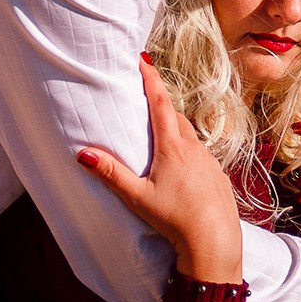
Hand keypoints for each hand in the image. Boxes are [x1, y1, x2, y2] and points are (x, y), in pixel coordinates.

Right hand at [77, 56, 241, 282]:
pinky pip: (202, 155)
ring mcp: (209, 162)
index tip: (142, 60)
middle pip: (175, 117)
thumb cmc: (175, 219)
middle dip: (160, 104)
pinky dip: (189, 151)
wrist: (214, 241)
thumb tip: (83, 154)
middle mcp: (194, 149)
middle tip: (145, 96)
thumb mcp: (137, 197)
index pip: (160, 103)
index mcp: (173, 148)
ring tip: (160, 131)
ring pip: (190, 136)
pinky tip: (182, 165)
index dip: (151, 79)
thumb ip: (111, 174)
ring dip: (175, 128)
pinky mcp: (218, 177)